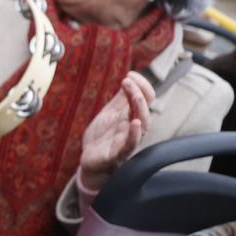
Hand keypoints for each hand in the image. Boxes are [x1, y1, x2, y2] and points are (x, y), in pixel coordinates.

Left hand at [79, 72, 153, 189]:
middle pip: (145, 111)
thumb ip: (120, 100)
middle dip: (139, 94)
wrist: (90, 160)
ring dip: (140, 109)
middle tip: (128, 81)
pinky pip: (129, 145)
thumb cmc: (103, 137)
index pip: (145, 100)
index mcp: (131, 117)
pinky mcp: (117, 154)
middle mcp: (133, 129)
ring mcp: (126, 141)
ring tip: (135, 95)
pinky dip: (134, 134)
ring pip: (142, 126)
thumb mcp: (109, 114)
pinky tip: (135, 123)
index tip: (130, 74)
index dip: (141, 85)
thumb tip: (129, 79)